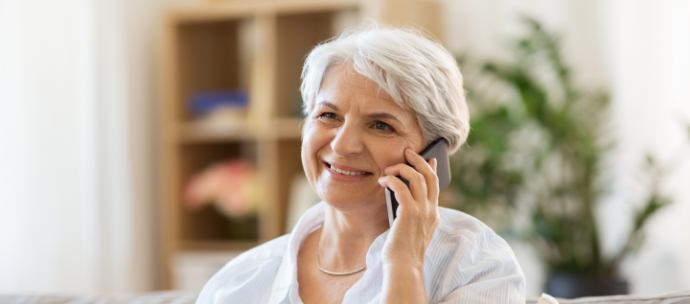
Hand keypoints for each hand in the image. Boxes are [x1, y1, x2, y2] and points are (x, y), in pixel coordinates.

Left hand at [378, 148, 438, 268]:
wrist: (403, 267)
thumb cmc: (402, 251)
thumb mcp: (410, 230)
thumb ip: (411, 214)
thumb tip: (400, 194)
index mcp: (433, 215)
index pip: (436, 186)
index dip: (432, 169)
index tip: (430, 159)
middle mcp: (431, 211)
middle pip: (429, 176)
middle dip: (419, 160)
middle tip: (407, 151)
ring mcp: (422, 212)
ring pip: (417, 178)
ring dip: (401, 169)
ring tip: (389, 169)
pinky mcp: (409, 213)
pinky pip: (401, 187)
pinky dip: (391, 180)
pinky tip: (383, 181)